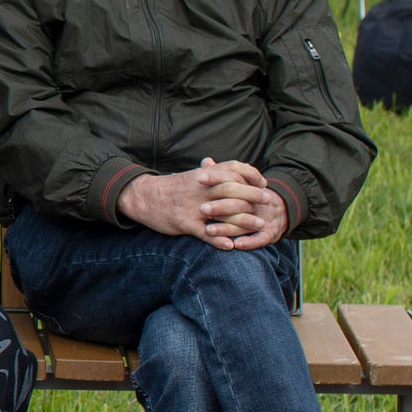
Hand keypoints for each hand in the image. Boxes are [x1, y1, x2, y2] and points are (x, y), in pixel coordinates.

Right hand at [120, 157, 281, 249]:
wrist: (143, 197)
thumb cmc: (170, 188)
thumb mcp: (190, 176)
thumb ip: (209, 171)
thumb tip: (225, 165)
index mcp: (203, 176)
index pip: (232, 168)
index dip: (251, 174)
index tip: (263, 181)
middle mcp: (200, 189)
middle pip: (232, 188)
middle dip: (253, 194)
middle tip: (268, 201)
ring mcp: (192, 206)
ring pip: (223, 211)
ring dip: (243, 219)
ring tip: (258, 225)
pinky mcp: (184, 223)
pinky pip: (205, 233)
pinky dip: (219, 240)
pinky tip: (231, 245)